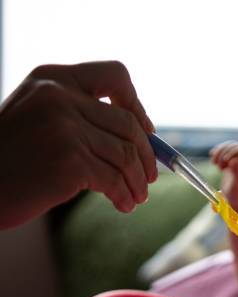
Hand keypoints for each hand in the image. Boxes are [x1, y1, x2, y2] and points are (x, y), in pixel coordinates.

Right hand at [0, 61, 156, 228]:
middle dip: (145, 154)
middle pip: (128, 123)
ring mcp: (65, 128)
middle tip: (148, 177)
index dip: (136, 103)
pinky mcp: (69, 161)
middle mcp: (59, 97)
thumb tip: (142, 134)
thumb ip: (80, 116)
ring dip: (137, 180)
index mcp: (53, 79)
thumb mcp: (39, 119)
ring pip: (126, 154)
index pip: (115, 75)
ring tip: (137, 197)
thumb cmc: (9, 158)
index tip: (146, 130)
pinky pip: (114, 179)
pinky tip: (124, 204)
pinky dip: (124, 194)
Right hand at [210, 141, 237, 208]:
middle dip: (226, 152)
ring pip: (231, 148)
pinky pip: (226, 154)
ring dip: (221, 151)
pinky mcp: (233, 166)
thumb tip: (234, 160)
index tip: (226, 160)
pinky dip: (219, 153)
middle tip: (218, 165)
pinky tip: (213, 159)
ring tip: (214, 163)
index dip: (236, 152)